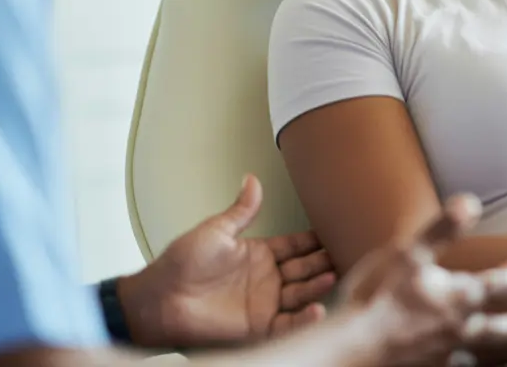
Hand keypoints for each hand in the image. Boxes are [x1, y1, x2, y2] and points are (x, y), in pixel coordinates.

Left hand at [118, 175, 336, 348]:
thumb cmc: (182, 261)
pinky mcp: (258, 327)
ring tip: (333, 275)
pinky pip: (288, 323)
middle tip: (345, 251)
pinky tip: (318, 309)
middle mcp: (266, 279)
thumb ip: (241, 209)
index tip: (334, 229)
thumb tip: (252, 179)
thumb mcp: (216, 230)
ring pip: (300, 294)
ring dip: (318, 286)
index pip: (295, 245)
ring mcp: (264, 303)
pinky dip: (304, 319)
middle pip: (303, 268)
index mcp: (258, 254)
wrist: (162, 297)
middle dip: (323, 261)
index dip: (313, 240)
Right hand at [340, 195, 506, 366]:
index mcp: (459, 297)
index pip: (503, 282)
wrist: (356, 347)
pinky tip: (469, 365)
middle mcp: (460, 328)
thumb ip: (442, 228)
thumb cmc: (379, 296)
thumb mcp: (409, 252)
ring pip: (481, 351)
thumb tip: (472, 202)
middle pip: (499, 327)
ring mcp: (445, 352)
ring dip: (500, 348)